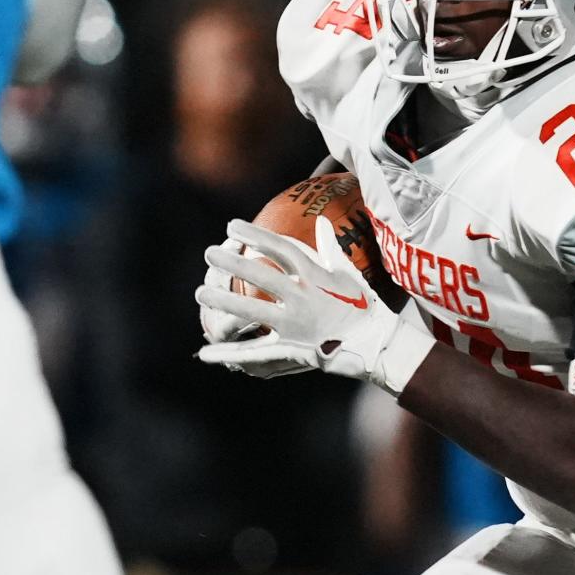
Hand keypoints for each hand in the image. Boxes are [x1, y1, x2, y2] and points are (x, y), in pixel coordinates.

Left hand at [196, 217, 434, 394]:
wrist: (373, 342)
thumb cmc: (362, 304)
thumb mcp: (348, 272)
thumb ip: (329, 247)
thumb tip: (322, 221)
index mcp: (315, 275)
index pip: (280, 248)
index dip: (254, 234)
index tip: (231, 225)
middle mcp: (303, 297)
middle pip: (261, 276)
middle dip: (232, 263)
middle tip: (209, 253)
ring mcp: (295, 324)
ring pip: (251, 311)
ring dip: (223, 301)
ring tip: (201, 291)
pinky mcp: (290, 348)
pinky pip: (254, 351)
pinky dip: (228, 353)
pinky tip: (204, 352)